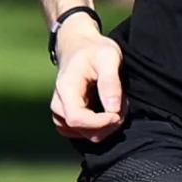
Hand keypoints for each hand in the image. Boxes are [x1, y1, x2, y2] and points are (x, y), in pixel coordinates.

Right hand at [50, 20, 125, 139]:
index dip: (100, 123)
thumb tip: (113, 109)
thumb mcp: (108, 57)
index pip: (77, 118)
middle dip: (107, 125)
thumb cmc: (95, 50)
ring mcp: (60, 112)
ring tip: (116, 108)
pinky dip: (97, 128)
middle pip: (82, 130)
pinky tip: (107, 113)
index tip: (118, 115)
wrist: (79, 47)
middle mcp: (59, 103)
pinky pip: (81, 133)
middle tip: (123, 108)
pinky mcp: (66, 118)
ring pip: (83, 135)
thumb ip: (110, 82)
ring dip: (104, 128)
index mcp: (66, 88)